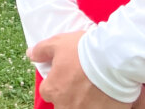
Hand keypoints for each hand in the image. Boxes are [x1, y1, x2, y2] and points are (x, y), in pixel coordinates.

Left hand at [28, 31, 144, 107]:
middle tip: (81, 81)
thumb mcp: (58, 43)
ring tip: (94, 88)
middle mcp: (65, 106)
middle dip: (69, 94)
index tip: (65, 73)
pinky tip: (105, 93)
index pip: (47, 91)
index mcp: (52, 90)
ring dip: (84, 101)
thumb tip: (31, 54)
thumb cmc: (83, 51)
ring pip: (80, 108)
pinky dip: (100, 104)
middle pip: (63, 103)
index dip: (55, 80)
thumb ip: (42, 50)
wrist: (113, 60)